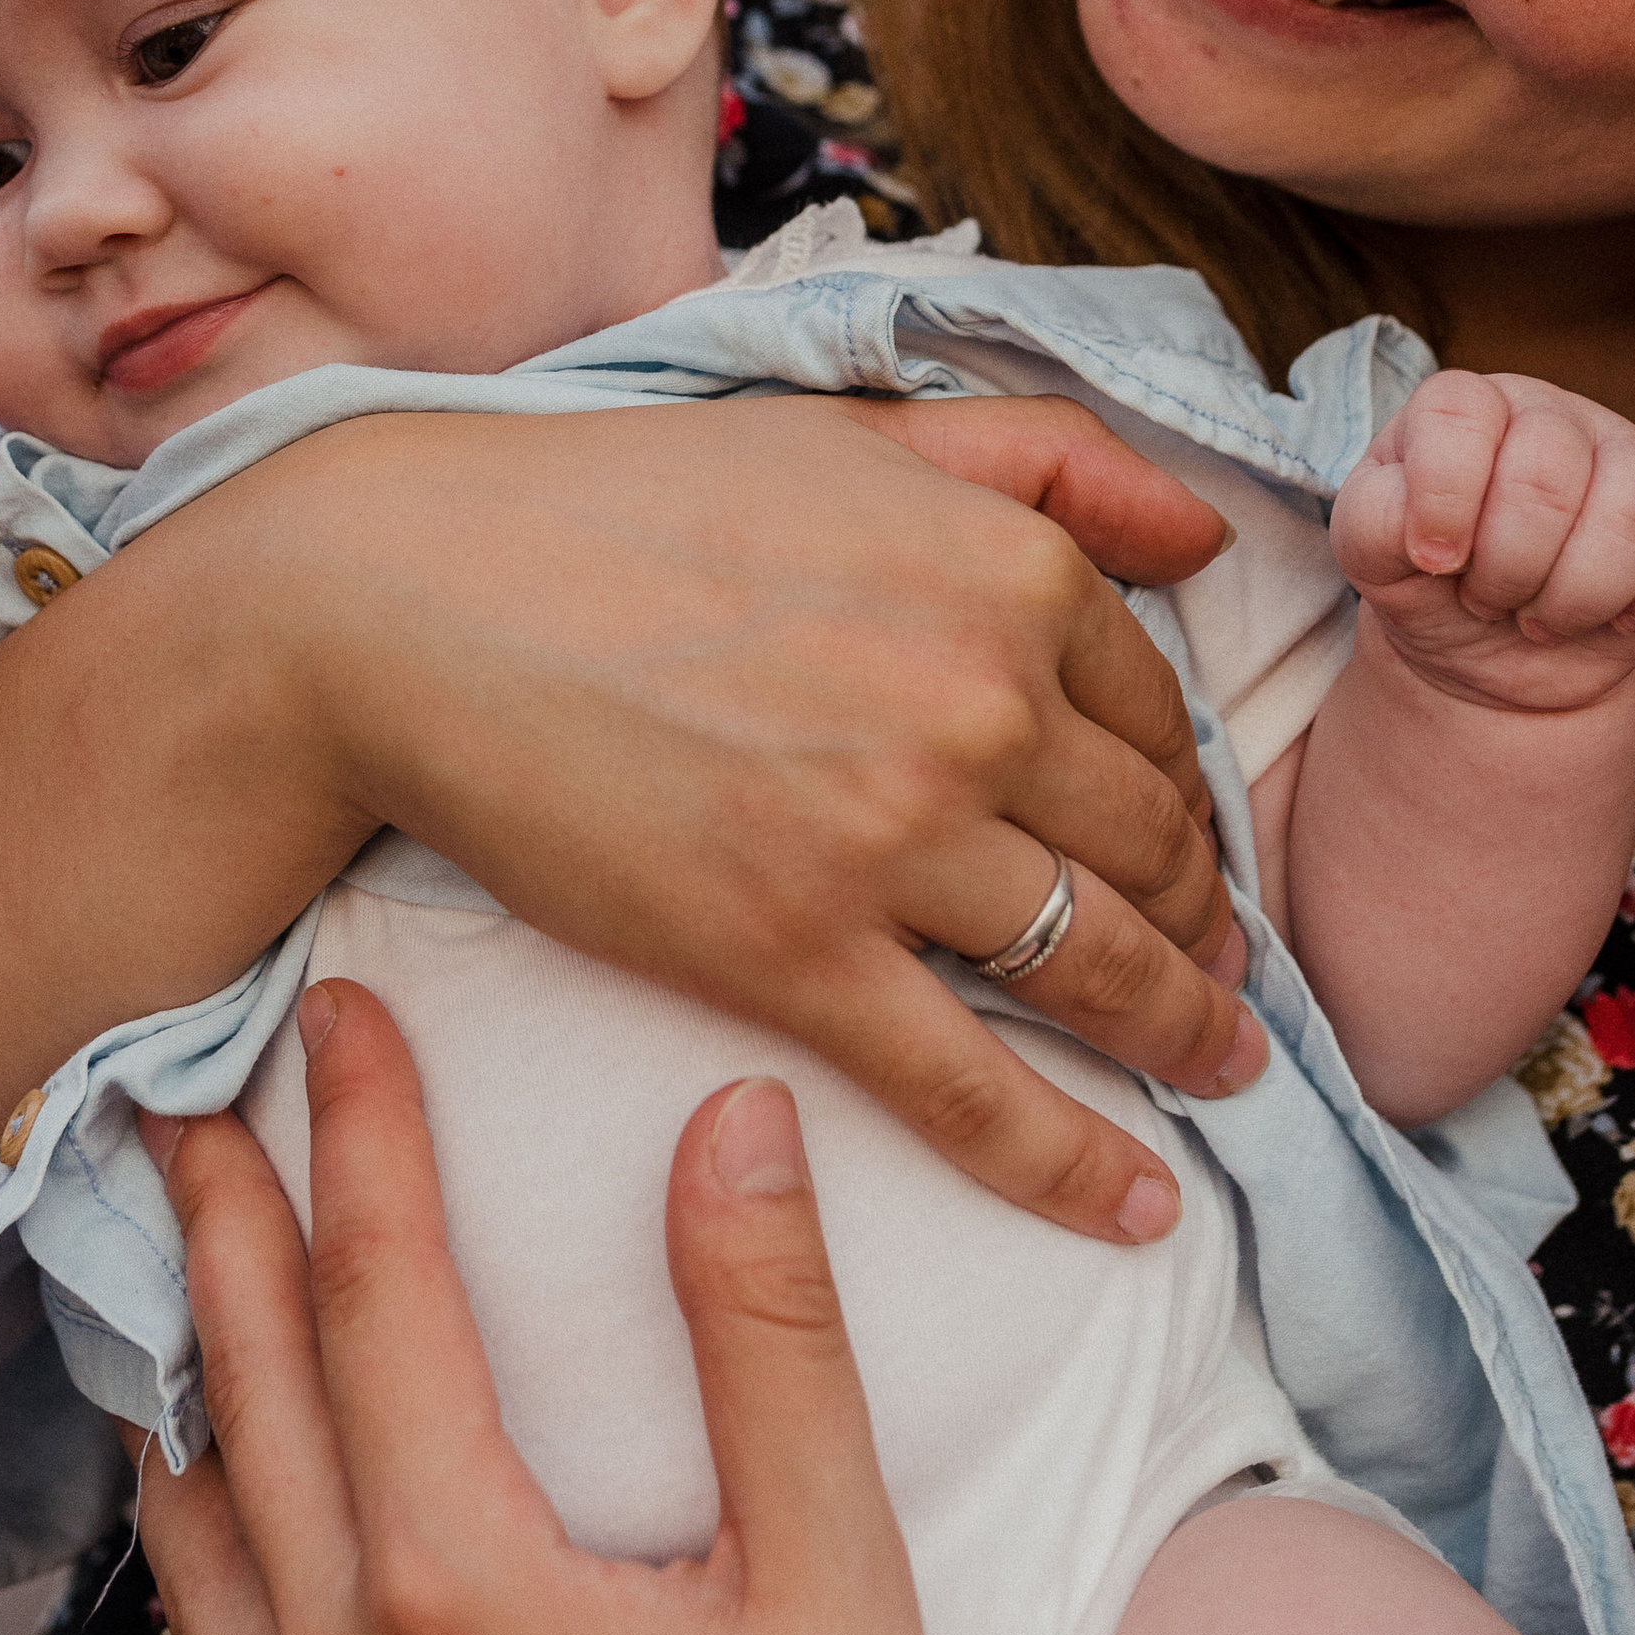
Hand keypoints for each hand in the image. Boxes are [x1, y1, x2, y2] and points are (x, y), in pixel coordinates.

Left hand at [135, 983, 1110, 1634]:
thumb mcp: (835, 1585)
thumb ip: (769, 1336)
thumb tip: (730, 1120)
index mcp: (462, 1591)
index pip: (379, 1294)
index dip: (361, 1133)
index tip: (341, 1015)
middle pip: (246, 1386)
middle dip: (217, 1218)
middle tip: (184, 1090)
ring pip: (188, 1529)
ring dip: (174, 1371)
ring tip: (160, 1259)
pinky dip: (187, 1532)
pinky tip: (207, 1494)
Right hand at [289, 391, 1263, 1247]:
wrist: (415, 597)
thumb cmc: (622, 503)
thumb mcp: (854, 430)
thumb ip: (1045, 457)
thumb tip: (1203, 537)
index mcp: (1005, 569)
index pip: (1160, 716)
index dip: (1185, 791)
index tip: (1189, 844)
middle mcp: (979, 699)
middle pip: (1153, 848)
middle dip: (1201, 920)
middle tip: (1218, 969)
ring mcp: (892, 838)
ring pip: (1098, 967)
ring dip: (1182, 1029)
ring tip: (1216, 1064)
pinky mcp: (796, 956)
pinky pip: (972, 1088)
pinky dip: (1072, 1161)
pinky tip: (1139, 1204)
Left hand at [1329, 370, 1634, 712]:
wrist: (1491, 654)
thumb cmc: (1430, 585)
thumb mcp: (1371, 558)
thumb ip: (1371, 524)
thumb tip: (1425, 531)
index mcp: (1470, 408)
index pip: (1459, 410)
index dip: (1443, 499)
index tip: (1434, 561)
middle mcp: (1556, 417)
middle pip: (1547, 473)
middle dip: (1508, 568)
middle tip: (1490, 598)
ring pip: (1634, 516)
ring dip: (1576, 598)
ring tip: (1542, 614)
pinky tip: (1620, 619)